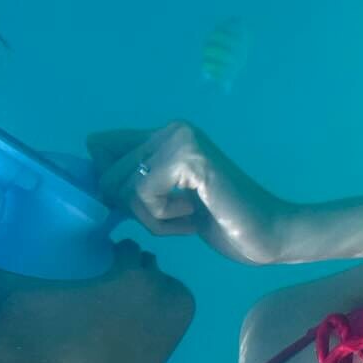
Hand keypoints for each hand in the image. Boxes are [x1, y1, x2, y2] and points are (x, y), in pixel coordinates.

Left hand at [87, 122, 284, 264]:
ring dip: (152, 218)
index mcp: (165, 132)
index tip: (146, 207)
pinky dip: (164, 220)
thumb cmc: (223, 222)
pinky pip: (143, 196)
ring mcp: (182, 140)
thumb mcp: (166, 200)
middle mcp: (172, 127)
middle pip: (107, 176)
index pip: (98, 147)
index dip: (109, 184)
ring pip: (123, 189)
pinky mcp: (189, 160)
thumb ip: (135, 184)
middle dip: (137, 209)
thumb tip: (92, 186)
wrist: (271, 234)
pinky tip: (196, 216)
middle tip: (179, 214)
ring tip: (190, 215)